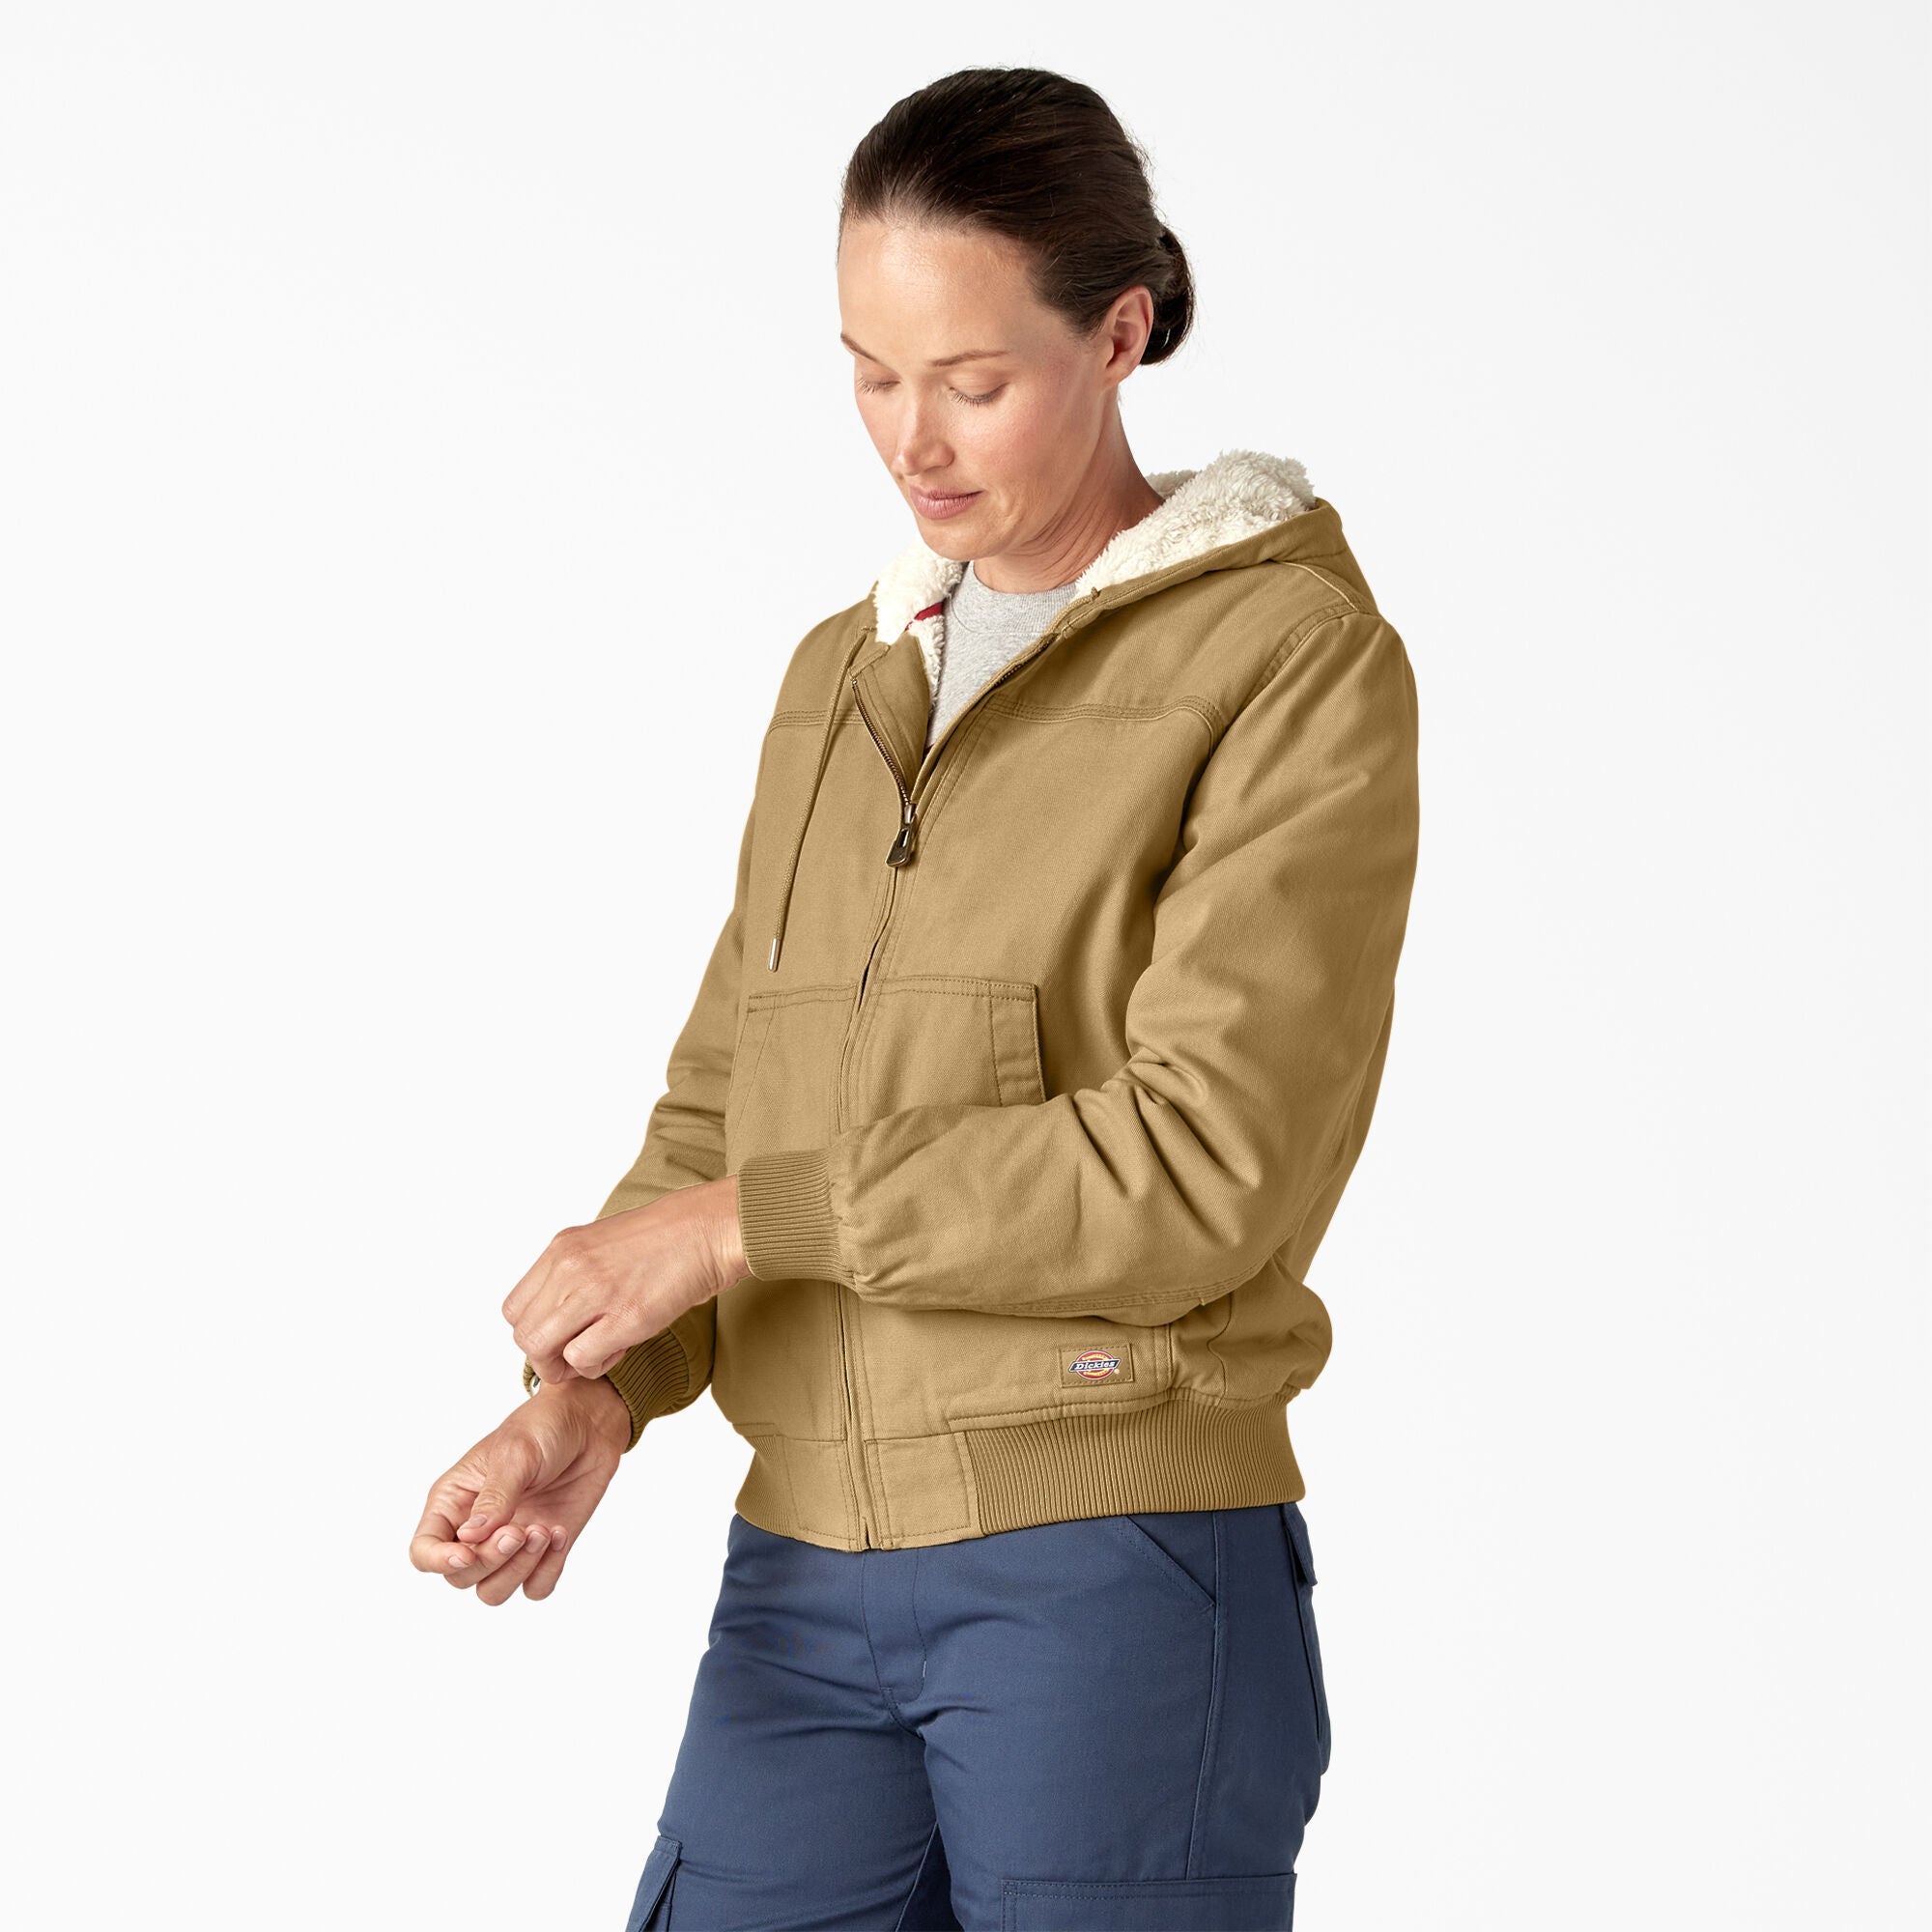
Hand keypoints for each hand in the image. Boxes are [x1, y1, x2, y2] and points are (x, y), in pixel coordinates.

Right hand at [408, 1375, 630, 1605]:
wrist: (589, 1427)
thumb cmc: (543, 1429)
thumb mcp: (516, 1454)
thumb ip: (494, 1497)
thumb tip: (469, 1538)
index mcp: (453, 1501)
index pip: (424, 1550)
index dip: (438, 1561)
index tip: (467, 1554)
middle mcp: (475, 1529)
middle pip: (460, 1576)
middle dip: (490, 1560)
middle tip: (520, 1531)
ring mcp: (508, 1544)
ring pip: (493, 1591)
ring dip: (518, 1570)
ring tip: (543, 1531)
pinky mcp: (542, 1552)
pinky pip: (535, 1589)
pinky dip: (548, 1571)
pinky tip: (560, 1534)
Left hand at [503, 1175, 745, 1382]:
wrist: (709, 1229)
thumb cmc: (666, 1238)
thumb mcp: (602, 1243)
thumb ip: (574, 1273)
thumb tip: (558, 1314)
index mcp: (562, 1248)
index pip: (516, 1308)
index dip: (535, 1331)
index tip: (561, 1336)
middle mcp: (569, 1267)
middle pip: (523, 1333)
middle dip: (545, 1356)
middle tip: (575, 1356)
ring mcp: (595, 1291)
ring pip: (541, 1349)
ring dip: (565, 1365)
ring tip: (597, 1354)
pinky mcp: (625, 1317)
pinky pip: (581, 1359)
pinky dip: (595, 1366)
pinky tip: (619, 1350)